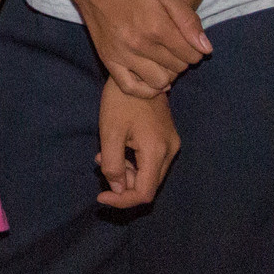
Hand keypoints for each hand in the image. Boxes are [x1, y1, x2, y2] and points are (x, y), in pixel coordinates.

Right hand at [65, 0, 209, 98]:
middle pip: (177, 68)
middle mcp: (139, 44)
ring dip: (167, 74)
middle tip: (177, 47)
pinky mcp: (107, 59)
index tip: (190, 42)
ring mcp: (121, 54)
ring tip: (165, 60)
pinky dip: (146, 90)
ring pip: (158, 81)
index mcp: (156, 26)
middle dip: (183, 60)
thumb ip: (188, 20)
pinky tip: (153, 80)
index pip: (190, 55)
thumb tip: (206, 49)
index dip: (196, 50)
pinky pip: (130, 87)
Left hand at [96, 84, 179, 208]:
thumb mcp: (110, 133)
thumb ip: (113, 166)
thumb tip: (117, 190)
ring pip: (150, 174)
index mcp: (157, 151)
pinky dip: (134, 161)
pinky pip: (152, 160)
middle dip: (123, 184)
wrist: (138, 72)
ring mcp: (172, 144)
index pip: (144, 193)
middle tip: (102, 166)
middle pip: (148, 185)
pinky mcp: (168, 137)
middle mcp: (170, 151)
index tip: (101, 197)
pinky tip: (118, 148)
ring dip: (127, 172)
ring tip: (105, 155)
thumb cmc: (121, 100)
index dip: (122, 201)